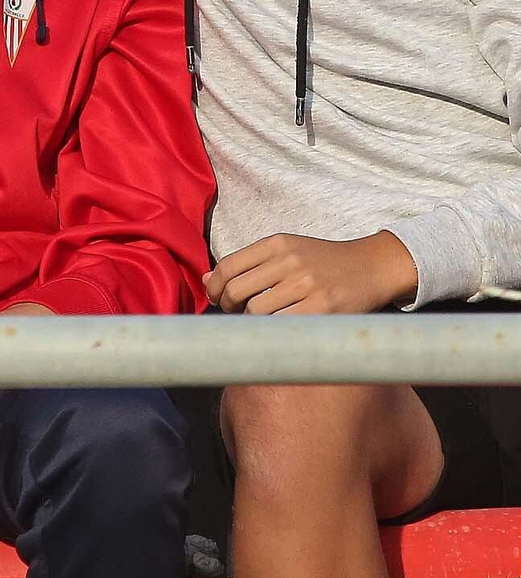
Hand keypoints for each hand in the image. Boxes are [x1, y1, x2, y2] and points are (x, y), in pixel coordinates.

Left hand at [205, 231, 417, 314]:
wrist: (372, 266)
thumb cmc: (322, 262)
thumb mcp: (286, 251)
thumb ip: (248, 264)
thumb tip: (206, 281)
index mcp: (277, 243)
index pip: (228, 266)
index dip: (215, 287)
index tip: (217, 298)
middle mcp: (289, 261)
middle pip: (237, 291)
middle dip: (228, 307)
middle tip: (235, 315)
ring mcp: (306, 284)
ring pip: (257, 312)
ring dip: (249, 324)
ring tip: (257, 325)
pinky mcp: (323, 308)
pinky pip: (283, 326)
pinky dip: (272, 333)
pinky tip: (276, 333)